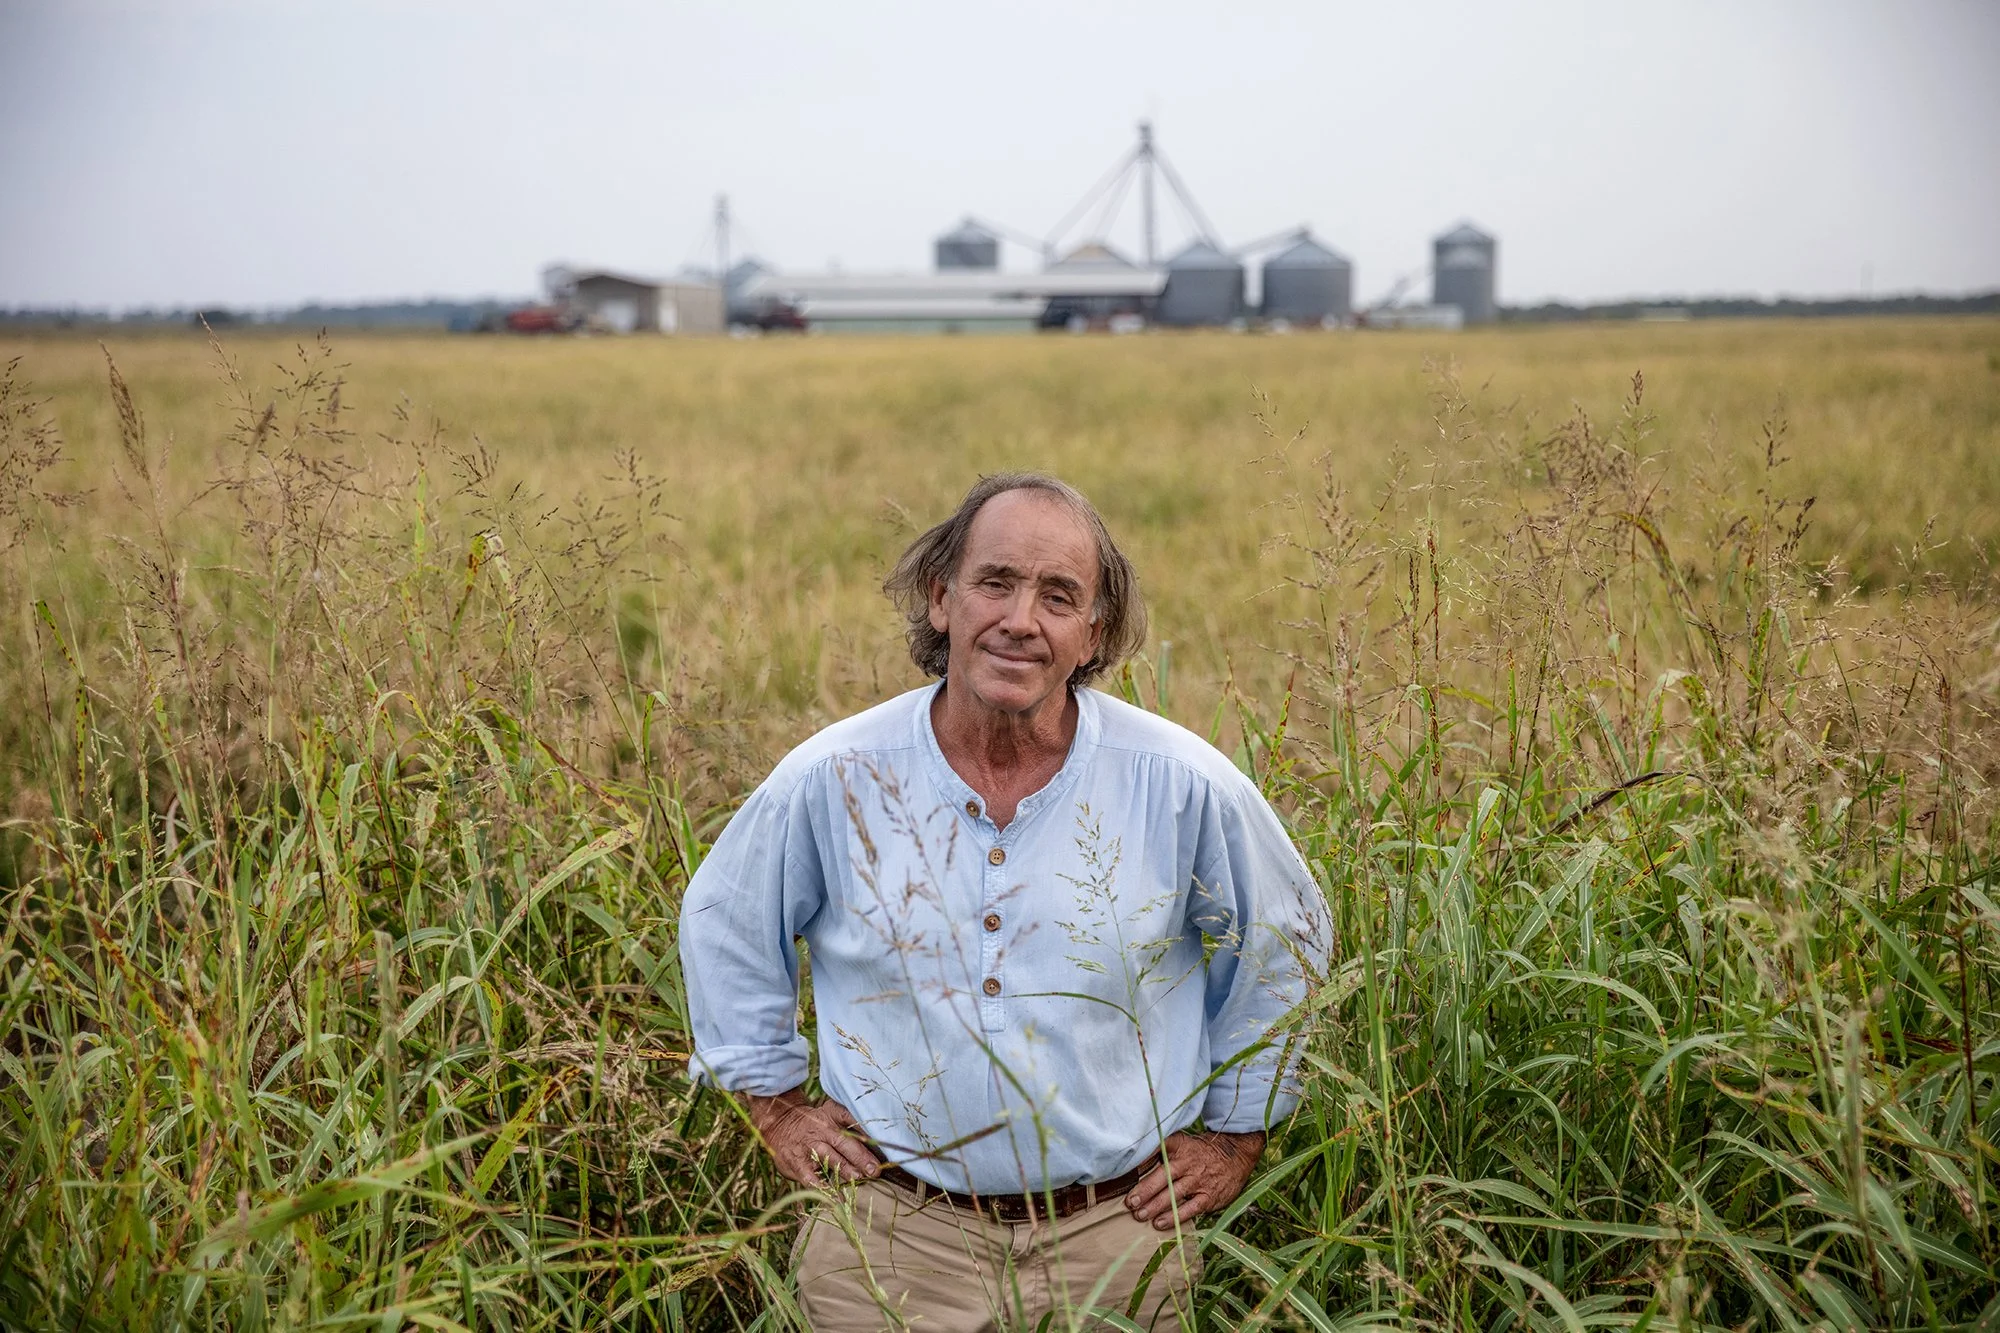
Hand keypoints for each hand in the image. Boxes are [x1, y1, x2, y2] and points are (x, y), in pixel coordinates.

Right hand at [746, 1088, 882, 1185]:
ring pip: (829, 1157)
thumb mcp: (829, 1115)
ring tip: (858, 1178)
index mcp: (832, 1115)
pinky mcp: (797, 1162)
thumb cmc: (813, 1123)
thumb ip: (848, 1125)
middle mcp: (822, 1129)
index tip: (881, 1141)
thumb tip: (877, 1142)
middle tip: (875, 1169)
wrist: (780, 1123)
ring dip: (845, 1169)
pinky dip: (822, 1187)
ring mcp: (809, 1146)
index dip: (865, 1128)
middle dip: (861, 1156)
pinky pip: (810, 1176)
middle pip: (844, 1142)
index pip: (850, 1117)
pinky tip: (834, 1196)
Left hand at [1124, 1129, 1264, 1230]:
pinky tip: (1160, 1224)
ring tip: (1139, 1215)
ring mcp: (1199, 1181)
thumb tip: (1134, 1160)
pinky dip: (1174, 1217)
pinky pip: (1190, 1208)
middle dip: (1144, 1191)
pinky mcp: (1209, 1196)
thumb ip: (1162, 1150)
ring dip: (1155, 1206)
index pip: (1157, 1151)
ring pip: (1174, 1195)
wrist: (1236, 1154)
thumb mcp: (1184, 1143)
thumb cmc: (1202, 1151)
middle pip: (1162, 1177)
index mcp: (1179, 1147)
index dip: (1140, 1161)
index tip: (1123, 1171)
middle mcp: (1188, 1163)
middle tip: (1129, 1203)